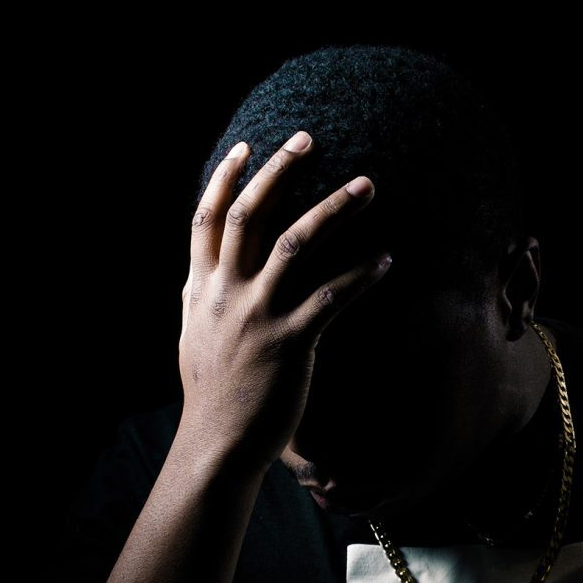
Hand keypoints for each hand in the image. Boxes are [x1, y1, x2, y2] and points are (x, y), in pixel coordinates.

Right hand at [177, 131, 390, 474]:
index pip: (207, 219)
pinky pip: (332, 297)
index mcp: (200, 290)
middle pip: (251, 215)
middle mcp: (225, 294)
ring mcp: (257, 316)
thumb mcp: (195, 338)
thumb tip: (207, 277)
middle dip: (280, 171)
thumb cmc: (213, 396)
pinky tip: (387, 259)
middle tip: (310, 138)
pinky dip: (362, 275)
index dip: (225, 178)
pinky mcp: (291, 343)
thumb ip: (205, 301)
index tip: (248, 146)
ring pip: (295, 244)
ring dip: (334, 208)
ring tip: (367, 184)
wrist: (218, 444)